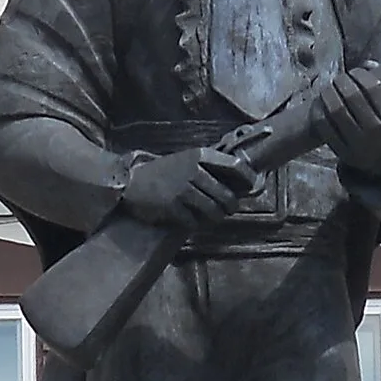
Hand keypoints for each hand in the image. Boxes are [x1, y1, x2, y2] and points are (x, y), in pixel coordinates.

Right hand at [118, 138, 263, 237]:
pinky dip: (195, 225)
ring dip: (215, 219)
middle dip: (230, 207)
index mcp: (200, 156)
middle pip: (227, 195)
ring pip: (213, 211)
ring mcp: (182, 189)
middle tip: (227, 210)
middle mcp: (193, 170)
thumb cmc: (163, 173)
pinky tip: (192, 222)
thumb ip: (210, 168)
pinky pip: (193, 222)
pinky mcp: (172, 207)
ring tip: (211, 218)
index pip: (236, 166)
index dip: (248, 180)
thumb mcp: (186, 160)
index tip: (250, 189)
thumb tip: (238, 184)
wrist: (130, 182)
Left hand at [315, 64, 380, 179]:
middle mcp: (374, 130)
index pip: (373, 87)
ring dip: (327, 93)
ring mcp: (356, 143)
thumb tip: (367, 63)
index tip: (354, 72)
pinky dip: (317, 111)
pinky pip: (323, 127)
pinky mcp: (340, 152)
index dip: (360, 75)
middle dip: (341, 82)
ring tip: (327, 89)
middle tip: (338, 79)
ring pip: (335, 110)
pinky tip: (318, 103)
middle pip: (351, 96)